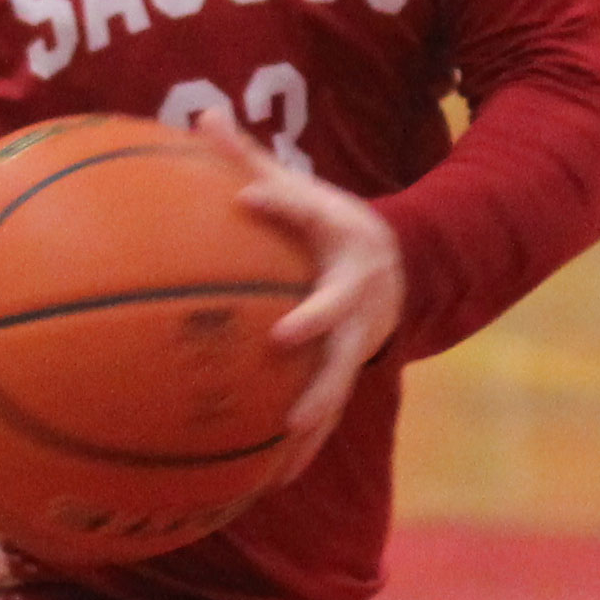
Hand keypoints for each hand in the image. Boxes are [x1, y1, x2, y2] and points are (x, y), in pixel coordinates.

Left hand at [190, 111, 403, 482]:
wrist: (398, 267)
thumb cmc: (330, 225)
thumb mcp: (299, 188)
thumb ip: (250, 160)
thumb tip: (202, 113)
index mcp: (341, 244)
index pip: (311, 216)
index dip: (281, 205)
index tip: (249, 199)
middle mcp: (355, 298)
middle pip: (341, 317)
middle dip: (318, 328)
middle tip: (285, 340)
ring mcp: (355, 342)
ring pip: (338, 380)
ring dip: (316, 411)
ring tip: (285, 444)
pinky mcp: (346, 375)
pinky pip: (323, 415)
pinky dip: (301, 452)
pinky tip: (268, 486)